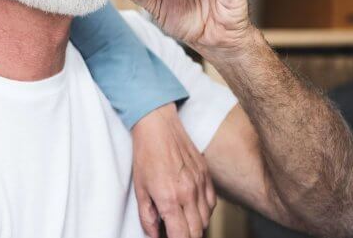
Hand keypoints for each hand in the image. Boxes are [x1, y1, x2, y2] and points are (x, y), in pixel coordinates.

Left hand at [132, 104, 214, 237]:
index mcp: (169, 199)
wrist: (158, 126)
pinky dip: (205, 211)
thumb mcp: (139, 188)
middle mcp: (189, 193)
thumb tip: (153, 234)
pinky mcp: (207, 175)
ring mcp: (200, 184)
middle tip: (176, 233)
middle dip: (187, 237)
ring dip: (197, 226)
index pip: (181, 236)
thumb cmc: (146, 154)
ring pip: (207, 219)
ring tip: (184, 223)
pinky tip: (194, 209)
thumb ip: (147, 216)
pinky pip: (212, 203)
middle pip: (197, 232)